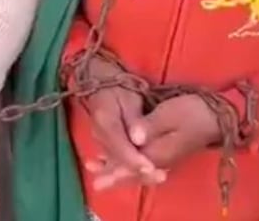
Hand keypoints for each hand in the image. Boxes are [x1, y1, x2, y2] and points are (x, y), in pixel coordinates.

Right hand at [80, 58, 160, 183]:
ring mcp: (99, 139)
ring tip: (157, 176)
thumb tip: (138, 140)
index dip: (135, 160)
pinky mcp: (103, 142)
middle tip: (159, 176)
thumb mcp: (129, 98)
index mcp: (105, 121)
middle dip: (138, 170)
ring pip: (117, 161)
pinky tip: (146, 172)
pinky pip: (116, 158)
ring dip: (135, 170)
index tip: (151, 168)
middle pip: (118, 159)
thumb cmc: (118, 87)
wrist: (99, 81)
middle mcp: (99, 134)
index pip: (120, 146)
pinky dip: (130, 165)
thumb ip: (134, 120)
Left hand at [88, 94, 220, 190]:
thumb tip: (133, 136)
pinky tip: (121, 163)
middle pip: (132, 173)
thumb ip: (150, 126)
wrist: (219, 117)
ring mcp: (164, 158)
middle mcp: (160, 161)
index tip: (97, 173)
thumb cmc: (194, 113)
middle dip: (113, 175)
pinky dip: (130, 167)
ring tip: (100, 172)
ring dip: (119, 172)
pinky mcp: (167, 153)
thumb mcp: (171, 114)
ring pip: (137, 171)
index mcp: (158, 153)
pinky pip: (144, 166)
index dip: (113, 168)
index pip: (131, 164)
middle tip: (95, 181)